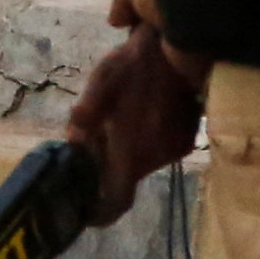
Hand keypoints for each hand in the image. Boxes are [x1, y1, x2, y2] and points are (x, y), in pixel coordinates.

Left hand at [64, 29, 200, 227]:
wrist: (182, 45)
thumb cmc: (134, 65)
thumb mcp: (98, 87)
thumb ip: (84, 122)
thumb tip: (71, 147)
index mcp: (131, 152)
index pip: (116, 202)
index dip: (99, 213)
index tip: (85, 211)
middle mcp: (156, 158)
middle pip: (126, 177)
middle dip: (109, 163)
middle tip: (96, 137)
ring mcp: (176, 149)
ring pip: (142, 161)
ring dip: (127, 148)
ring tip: (120, 115)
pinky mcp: (188, 136)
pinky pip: (159, 148)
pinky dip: (146, 137)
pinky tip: (143, 109)